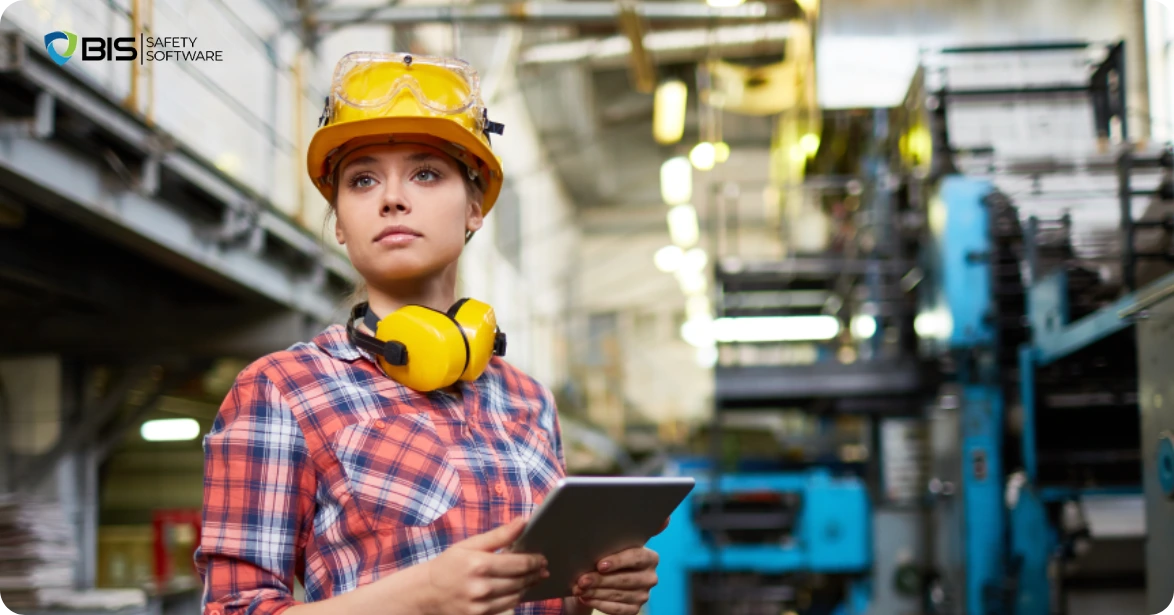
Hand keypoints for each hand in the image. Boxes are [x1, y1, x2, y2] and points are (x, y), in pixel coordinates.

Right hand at [420, 517, 548, 614]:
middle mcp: (481, 586)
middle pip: (520, 581)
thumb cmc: (449, 564)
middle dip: (535, 574)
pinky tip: (519, 589)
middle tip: (543, 568)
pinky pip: (506, 607)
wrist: (426, 592)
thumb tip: (523, 521)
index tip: (542, 558)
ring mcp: (480, 605)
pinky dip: (516, 597)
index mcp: (479, 564)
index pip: (519, 564)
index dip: (535, 561)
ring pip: (516, 595)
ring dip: (528, 586)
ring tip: (534, 578)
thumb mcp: (470, 544)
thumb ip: (499, 535)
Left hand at [569, 547, 658, 614]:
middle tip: (582, 580)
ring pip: (617, 595)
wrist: (614, 574)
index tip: (599, 565)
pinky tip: (585, 598)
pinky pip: (616, 609)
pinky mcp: (635, 609)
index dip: (617, 561)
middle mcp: (650, 577)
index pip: (635, 558)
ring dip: (595, 593)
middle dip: (600, 580)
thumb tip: (590, 552)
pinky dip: (598, 603)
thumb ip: (609, 549)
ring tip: (579, 589)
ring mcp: (643, 595)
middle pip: (624, 579)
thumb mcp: (615, 549)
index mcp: (650, 558)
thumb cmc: (613, 557)